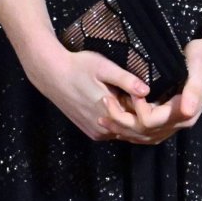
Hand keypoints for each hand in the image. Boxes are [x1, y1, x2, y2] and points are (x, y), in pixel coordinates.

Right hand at [28, 46, 152, 140]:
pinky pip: (113, 132)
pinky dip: (119, 123)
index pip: (141, 118)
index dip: (147, 107)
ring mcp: (97, 133)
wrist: (51, 74)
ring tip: (128, 99)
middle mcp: (104, 129)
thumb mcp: (104, 68)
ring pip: (124, 131)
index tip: (150, 95)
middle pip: (133, 127)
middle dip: (141, 115)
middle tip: (138, 95)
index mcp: (110, 113)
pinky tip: (117, 107)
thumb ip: (126, 80)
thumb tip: (146, 90)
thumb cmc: (78, 67)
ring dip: (130, 120)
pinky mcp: (91, 132)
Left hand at [94, 34, 201, 144]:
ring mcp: (174, 122)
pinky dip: (131, 130)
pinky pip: (148, 132)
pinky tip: (118, 123)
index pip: (151, 122)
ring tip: (103, 118)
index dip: (136, 111)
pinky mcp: (169, 118)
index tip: (126, 93)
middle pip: (144, 133)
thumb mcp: (198, 70)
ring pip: (144, 136)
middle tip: (103, 105)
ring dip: (123, 129)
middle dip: (121, 122)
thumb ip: (193, 91)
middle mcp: (179, 123)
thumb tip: (188, 110)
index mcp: (184, 114)